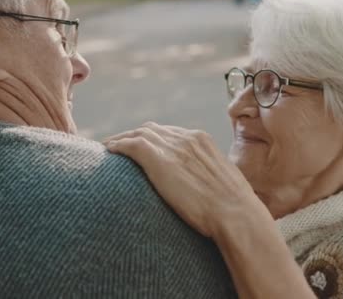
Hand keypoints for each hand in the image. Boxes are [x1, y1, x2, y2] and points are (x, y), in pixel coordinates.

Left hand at [103, 122, 267, 238]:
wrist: (234, 212)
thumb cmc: (234, 207)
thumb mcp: (223, 181)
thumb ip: (209, 176)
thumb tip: (205, 187)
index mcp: (202, 140)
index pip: (171, 133)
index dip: (154, 138)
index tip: (143, 146)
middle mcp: (186, 138)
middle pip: (152, 129)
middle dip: (135, 135)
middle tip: (120, 145)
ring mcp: (172, 147)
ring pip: (139, 134)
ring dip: (122, 139)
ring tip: (109, 147)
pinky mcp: (158, 160)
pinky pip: (131, 145)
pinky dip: (118, 145)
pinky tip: (109, 151)